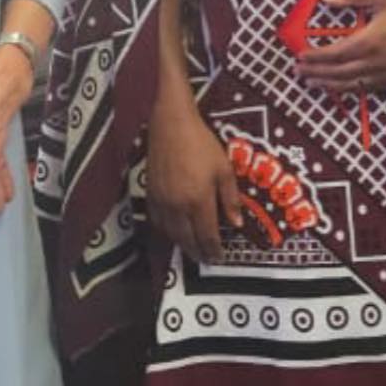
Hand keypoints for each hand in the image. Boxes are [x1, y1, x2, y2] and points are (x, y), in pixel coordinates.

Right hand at [146, 97, 242, 263]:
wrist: (170, 125)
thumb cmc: (201, 143)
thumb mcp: (224, 169)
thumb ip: (230, 199)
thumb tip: (236, 224)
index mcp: (199, 201)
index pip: (207, 235)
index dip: (214, 249)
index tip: (219, 258)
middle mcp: (177, 207)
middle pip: (187, 239)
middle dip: (198, 252)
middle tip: (207, 259)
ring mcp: (161, 202)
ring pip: (170, 234)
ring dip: (182, 246)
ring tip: (192, 250)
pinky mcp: (150, 194)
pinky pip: (157, 222)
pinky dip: (166, 233)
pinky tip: (173, 233)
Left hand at [295, 0, 385, 93]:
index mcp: (372, 39)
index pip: (335, 54)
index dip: (315, 58)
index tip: (300, 57)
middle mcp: (379, 59)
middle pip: (340, 73)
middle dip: (317, 74)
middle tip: (299, 73)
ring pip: (353, 84)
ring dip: (331, 85)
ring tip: (314, 83)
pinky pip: (369, 87)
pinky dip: (352, 89)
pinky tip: (342, 86)